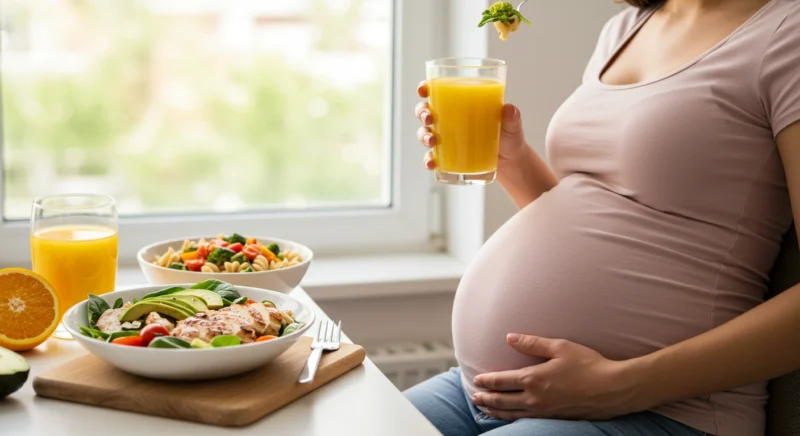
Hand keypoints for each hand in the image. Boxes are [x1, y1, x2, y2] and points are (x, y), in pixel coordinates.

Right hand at [415, 81, 528, 170]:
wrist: (511, 162)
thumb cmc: (509, 136)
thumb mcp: (512, 125)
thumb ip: (512, 117)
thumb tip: (509, 109)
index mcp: (461, 104)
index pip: (438, 91)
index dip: (425, 88)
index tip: (423, 90)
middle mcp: (449, 120)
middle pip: (425, 111)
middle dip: (422, 113)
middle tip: (430, 119)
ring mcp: (446, 139)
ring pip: (424, 133)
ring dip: (423, 136)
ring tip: (432, 141)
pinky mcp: (448, 157)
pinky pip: (432, 157)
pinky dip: (429, 160)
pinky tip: (432, 163)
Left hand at [471, 334, 644, 420]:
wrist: (613, 389)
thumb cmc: (588, 364)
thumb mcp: (560, 347)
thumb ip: (532, 343)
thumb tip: (509, 338)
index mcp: (534, 378)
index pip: (502, 381)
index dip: (487, 381)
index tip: (476, 380)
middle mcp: (535, 398)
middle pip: (502, 400)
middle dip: (486, 398)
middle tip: (474, 396)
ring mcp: (545, 411)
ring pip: (512, 413)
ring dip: (496, 410)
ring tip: (484, 409)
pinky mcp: (554, 419)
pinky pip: (526, 420)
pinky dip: (512, 418)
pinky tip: (510, 416)